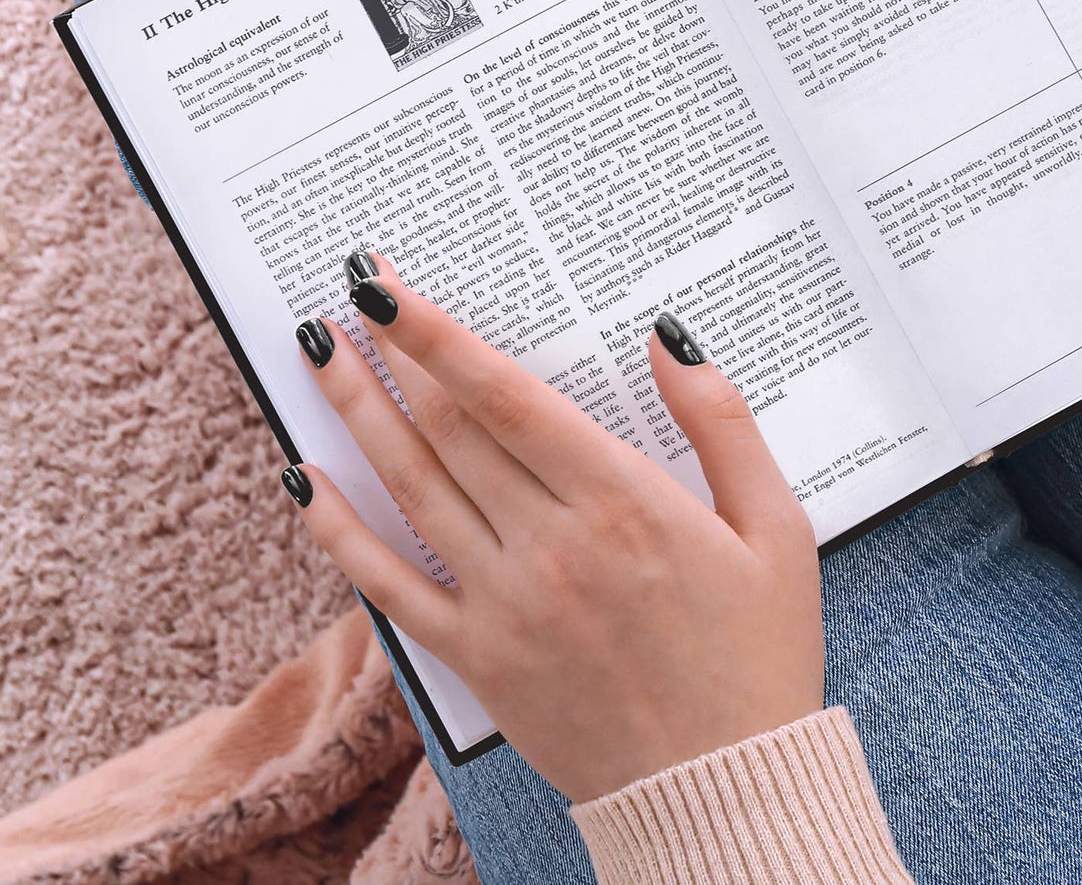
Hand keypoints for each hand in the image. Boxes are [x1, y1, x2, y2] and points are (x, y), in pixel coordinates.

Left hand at [286, 262, 823, 801]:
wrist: (726, 794)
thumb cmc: (760, 656)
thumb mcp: (778, 527)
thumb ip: (722, 423)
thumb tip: (664, 338)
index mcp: (622, 501)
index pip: (506, 395)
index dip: (438, 336)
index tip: (388, 288)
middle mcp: (549, 545)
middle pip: (449, 429)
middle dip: (391, 354)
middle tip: (350, 295)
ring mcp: (504, 606)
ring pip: (412, 489)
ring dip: (356, 416)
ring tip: (318, 357)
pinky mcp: (478, 661)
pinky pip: (390, 587)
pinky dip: (340, 531)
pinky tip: (304, 481)